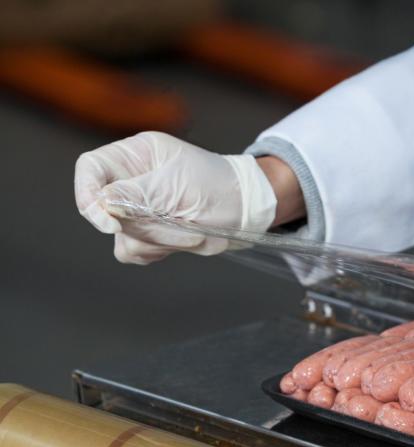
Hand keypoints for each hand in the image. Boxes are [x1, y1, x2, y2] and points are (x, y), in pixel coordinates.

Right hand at [75, 132, 301, 264]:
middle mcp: (131, 179)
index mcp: (136, 154)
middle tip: (183, 223)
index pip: (90, 169)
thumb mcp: (180, 184)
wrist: (250, 209)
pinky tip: (189, 240)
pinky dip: (162, 250)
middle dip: (146, 225)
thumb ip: (138, 194)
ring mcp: (137, 208)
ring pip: (122, 235)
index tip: (109, 223)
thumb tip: (102, 202)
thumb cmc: (221, 185)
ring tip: (197, 232)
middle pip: (105, 209)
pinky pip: (134, 251)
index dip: (89, 196)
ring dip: (161, 240)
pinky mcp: (147, 233)